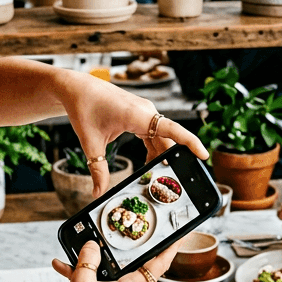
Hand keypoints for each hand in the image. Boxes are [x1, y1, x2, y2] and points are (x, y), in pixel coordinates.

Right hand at [50, 240, 179, 281]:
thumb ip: (88, 260)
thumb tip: (92, 245)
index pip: (157, 266)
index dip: (169, 250)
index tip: (179, 238)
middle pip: (137, 265)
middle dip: (132, 247)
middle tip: (133, 231)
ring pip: (114, 271)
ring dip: (97, 261)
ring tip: (82, 248)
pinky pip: (100, 281)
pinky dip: (86, 273)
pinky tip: (65, 266)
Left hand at [58, 72, 206, 196]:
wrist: (77, 88)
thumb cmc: (84, 108)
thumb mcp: (90, 143)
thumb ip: (98, 169)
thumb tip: (98, 193)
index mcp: (139, 115)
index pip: (172, 130)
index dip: (190, 142)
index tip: (204, 155)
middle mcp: (147, 111)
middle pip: (168, 140)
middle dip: (172, 160)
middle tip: (174, 183)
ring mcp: (145, 111)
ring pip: (161, 137)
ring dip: (161, 156)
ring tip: (158, 176)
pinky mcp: (140, 114)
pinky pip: (154, 133)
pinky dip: (153, 148)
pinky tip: (150, 162)